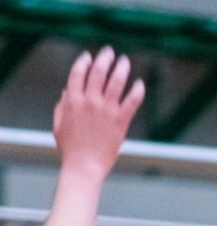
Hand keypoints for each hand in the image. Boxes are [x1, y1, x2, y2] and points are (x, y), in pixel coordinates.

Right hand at [53, 48, 143, 181]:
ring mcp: (107, 110)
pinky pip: (132, 101)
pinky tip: (140, 83)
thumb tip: (68, 90)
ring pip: (116, 82)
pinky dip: (137, 90)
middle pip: (98, 72)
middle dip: (104, 58)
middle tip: (110, 52)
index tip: (89, 55)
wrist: (84, 165)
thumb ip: (63, 105)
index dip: (84, 61)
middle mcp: (90, 101)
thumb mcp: (59, 124)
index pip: (78, 73)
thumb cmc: (70, 148)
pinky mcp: (121, 120)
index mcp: (72, 100)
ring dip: (122, 68)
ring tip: (125, 61)